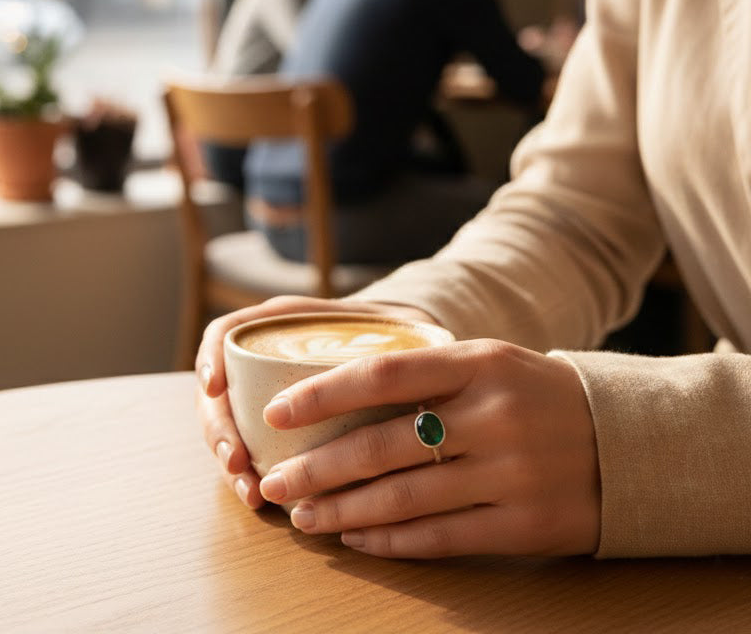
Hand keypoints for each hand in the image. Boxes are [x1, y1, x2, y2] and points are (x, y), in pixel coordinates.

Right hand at [196, 295, 437, 508]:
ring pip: (227, 426)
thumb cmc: (397, 331)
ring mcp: (264, 394)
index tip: (213, 388)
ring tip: (251, 492)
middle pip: (218, 392)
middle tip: (237, 462)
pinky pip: (247, 449)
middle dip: (219, 430)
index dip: (210, 359)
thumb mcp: (390, 322)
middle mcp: (264, 359)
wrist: (405, 348)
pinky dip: (247, 475)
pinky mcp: (274, 428)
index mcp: (281, 325)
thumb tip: (423, 361)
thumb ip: (394, 336)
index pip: (225, 334)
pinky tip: (259, 499)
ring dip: (229, 461)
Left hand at [257, 339, 599, 557]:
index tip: (275, 413)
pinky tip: (355, 536)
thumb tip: (334, 390)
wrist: (626, 442)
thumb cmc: (534, 393)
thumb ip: (425, 371)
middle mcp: (492, 416)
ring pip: (402, 498)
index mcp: (478, 363)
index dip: (321, 394)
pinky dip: (388, 539)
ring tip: (302, 515)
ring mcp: (510, 474)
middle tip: (274, 482)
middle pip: (381, 446)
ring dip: (341, 510)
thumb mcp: (489, 361)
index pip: (382, 373)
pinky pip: (439, 537)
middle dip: (316, 468)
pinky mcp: (524, 526)